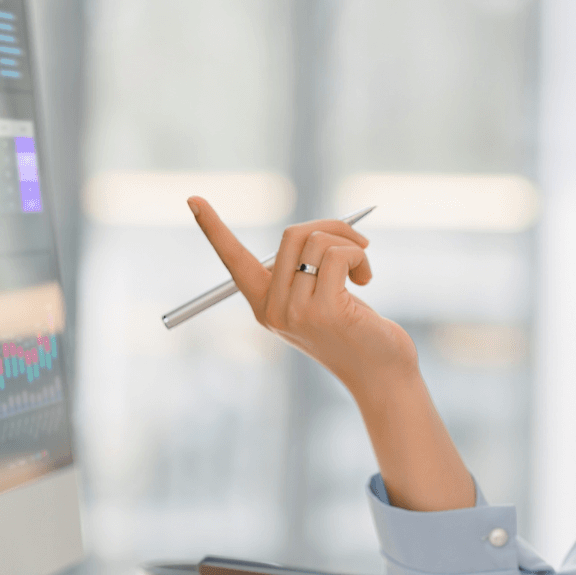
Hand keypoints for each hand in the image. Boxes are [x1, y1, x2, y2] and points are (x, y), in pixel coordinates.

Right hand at [188, 197, 418, 394]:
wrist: (381, 376)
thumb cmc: (355, 332)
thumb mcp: (321, 300)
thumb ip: (306, 270)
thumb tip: (315, 230)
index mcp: (265, 306)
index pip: (233, 260)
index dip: (213, 229)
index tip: (193, 198)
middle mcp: (274, 311)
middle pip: (292, 235)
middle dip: (331, 228)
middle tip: (357, 243)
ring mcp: (296, 312)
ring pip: (318, 242)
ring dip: (351, 244)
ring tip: (363, 269)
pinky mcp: (325, 311)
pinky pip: (338, 255)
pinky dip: (359, 256)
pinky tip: (367, 279)